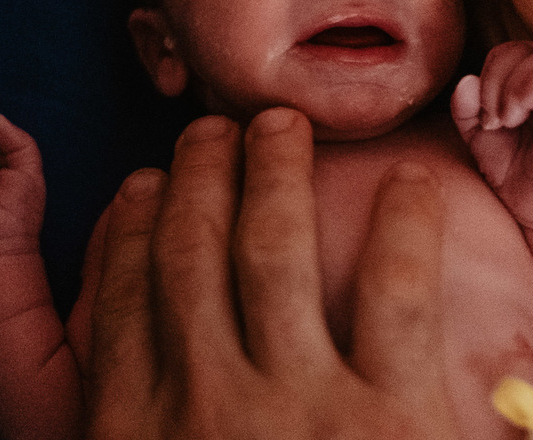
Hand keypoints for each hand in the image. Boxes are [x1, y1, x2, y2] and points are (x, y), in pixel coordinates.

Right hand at [84, 109, 458, 439]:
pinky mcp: (394, 421)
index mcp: (133, 433)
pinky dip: (405, 228)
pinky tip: (411, 182)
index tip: (142, 186)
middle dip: (197, 178)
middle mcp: (204, 403)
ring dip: (274, 172)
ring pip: (273, 251)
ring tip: (280, 124)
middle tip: (209, 129)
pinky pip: (396, 296)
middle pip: (189, 256)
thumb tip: (132, 353)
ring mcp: (298, 408)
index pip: (121, 302)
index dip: (129, 230)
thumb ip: (136, 426)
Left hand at [452, 42, 532, 229]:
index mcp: (529, 83)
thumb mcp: (477, 135)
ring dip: (508, 87)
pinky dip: (529, 89)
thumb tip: (466, 81)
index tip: (483, 116)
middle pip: (517, 47)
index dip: (486, 75)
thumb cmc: (513, 171)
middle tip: (492, 120)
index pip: (505, 51)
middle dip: (492, 80)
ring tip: (505, 121)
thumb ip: (466, 108)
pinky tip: (516, 117)